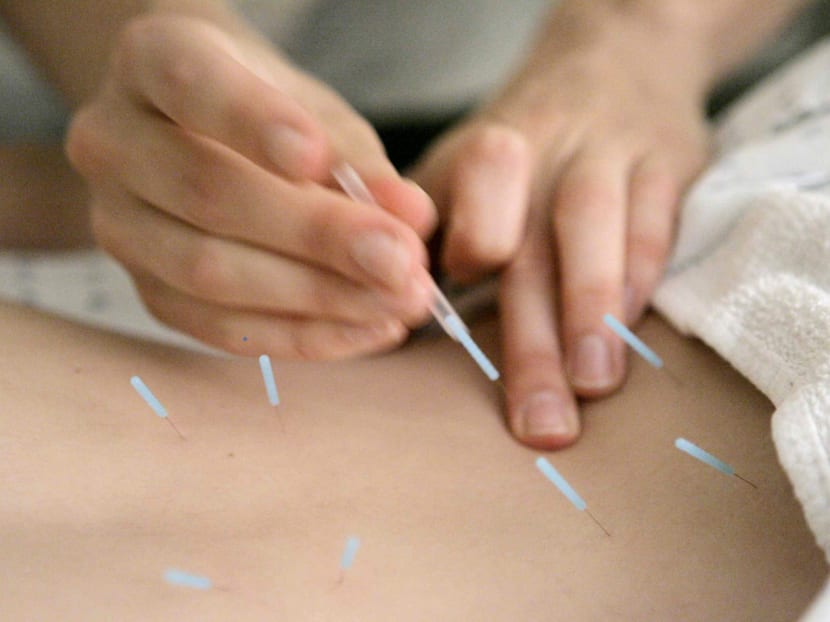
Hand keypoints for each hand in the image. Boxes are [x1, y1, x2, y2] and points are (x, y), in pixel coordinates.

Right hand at [67, 12, 436, 358]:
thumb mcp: (317, 114)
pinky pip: (220, 328)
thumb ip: (357, 160)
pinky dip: (304, 335)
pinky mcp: (147, 290)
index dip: (253, 123)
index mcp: (151, 62)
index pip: (189, 83)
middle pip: (207, 194)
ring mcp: (117, 223)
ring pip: (208, 273)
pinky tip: (368, 328)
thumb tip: (410, 218)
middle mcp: (114, 143)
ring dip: (319, 297)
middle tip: (402, 262)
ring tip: (400, 302)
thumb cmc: (273, 116)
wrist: (211, 142)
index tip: (319, 158)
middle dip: (317, 236)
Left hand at [411, 1, 711, 447]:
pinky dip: (641, 279)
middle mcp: (540, 151)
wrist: (614, 54)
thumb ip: (430, 238)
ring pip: (595, 228)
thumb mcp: (461, 169)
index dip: (470, 244)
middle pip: (529, 245)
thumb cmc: (522, 144)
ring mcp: (605, 153)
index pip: (466, 199)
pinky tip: (629, 336)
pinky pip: (654, 223)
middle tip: (536, 425)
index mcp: (478, 157)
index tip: (457, 307)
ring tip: (592, 385)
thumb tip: (386, 323)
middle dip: (531, 338)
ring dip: (592, 310)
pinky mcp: (666, 162)